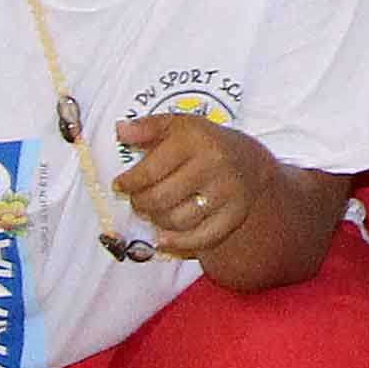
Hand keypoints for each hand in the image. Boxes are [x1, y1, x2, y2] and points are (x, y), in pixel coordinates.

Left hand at [112, 111, 274, 258]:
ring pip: (176, 221)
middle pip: (160, 199)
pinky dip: (177, 242)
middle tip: (138, 201)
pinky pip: (200, 238)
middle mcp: (214, 165)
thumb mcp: (177, 125)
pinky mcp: (235, 214)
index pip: (149, 171)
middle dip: (140, 204)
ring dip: (157, 221)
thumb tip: (121, 131)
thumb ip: (147, 127)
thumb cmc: (204, 143)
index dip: (128, 183)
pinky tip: (164, 237)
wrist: (248, 161)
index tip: (120, 186)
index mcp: (196, 139)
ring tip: (155, 212)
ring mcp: (227, 192)